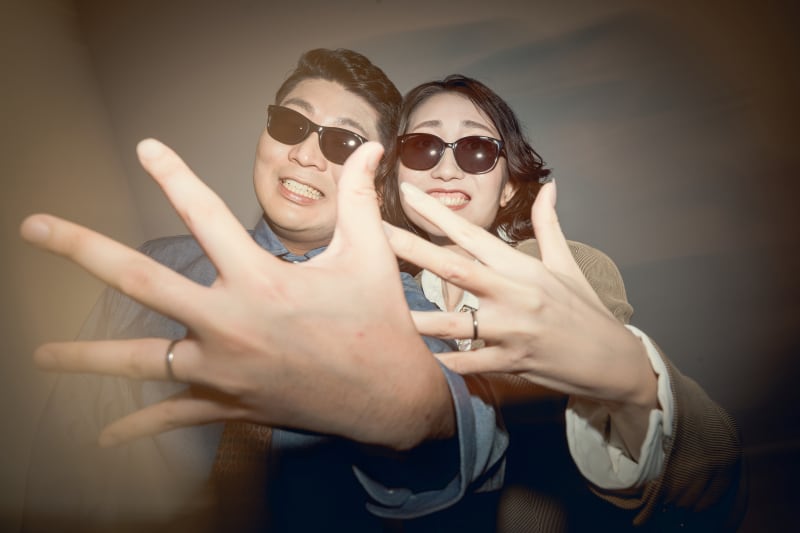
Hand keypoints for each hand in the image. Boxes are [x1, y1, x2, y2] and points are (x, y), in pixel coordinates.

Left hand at [21, 140, 451, 450]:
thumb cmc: (379, 322)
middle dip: (84, 250)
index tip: (144, 148)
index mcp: (263, 281)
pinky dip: (137, 429)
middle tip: (35, 227)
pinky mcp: (228, 404)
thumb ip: (359, 198)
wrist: (389, 397)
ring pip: (141, 360)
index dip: (174, 176)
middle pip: (144, 281)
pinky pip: (173, 418)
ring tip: (41, 353)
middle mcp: (232, 324)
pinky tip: (102, 440)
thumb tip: (369, 147)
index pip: (206, 215)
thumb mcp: (369, 255)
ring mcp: (224, 370)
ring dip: (87, 356)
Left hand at [385, 181, 657, 455]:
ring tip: (384, 307)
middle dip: (411, 249)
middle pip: (454, 268)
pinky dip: (446, 361)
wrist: (612, 360)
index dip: (437, 213)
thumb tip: (551, 186)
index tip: (407, 193)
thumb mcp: (565, 264)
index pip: (472, 234)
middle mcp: (514, 294)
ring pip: (456, 323)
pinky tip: (420, 359)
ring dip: (420, 316)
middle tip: (374, 234)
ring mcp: (512, 331)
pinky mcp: (512, 363)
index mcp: (521, 267)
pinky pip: (470, 363)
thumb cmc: (584, 309)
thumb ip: (548, 224)